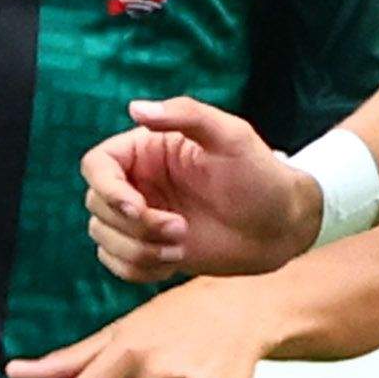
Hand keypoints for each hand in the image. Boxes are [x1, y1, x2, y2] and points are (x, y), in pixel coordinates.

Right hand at [84, 95, 321, 283]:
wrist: (282, 225)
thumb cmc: (260, 175)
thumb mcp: (232, 136)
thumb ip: (186, 115)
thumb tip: (135, 109)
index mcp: (146, 151)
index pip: (96, 165)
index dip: (108, 189)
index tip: (138, 208)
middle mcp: (138, 182)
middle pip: (97, 205)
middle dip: (134, 226)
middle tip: (181, 229)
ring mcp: (142, 217)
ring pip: (102, 237)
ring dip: (137, 250)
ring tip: (181, 247)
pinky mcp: (150, 248)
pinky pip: (116, 263)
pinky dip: (139, 269)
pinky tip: (175, 261)